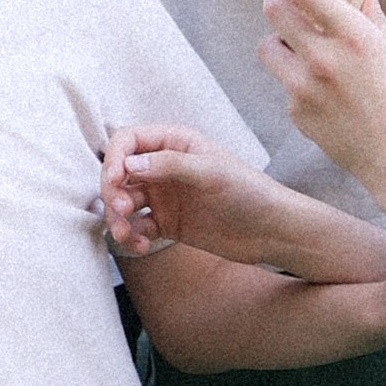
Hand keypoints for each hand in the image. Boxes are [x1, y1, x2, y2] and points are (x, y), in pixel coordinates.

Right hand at [102, 125, 275, 259]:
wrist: (272, 231)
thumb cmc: (250, 192)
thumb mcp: (212, 173)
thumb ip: (170, 165)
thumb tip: (128, 164)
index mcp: (176, 143)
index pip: (129, 140)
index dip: (115, 158)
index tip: (114, 180)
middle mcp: (165, 167)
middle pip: (119, 172)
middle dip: (113, 191)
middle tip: (122, 210)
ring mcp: (165, 195)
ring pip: (124, 201)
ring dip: (117, 217)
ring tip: (126, 234)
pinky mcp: (167, 223)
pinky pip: (136, 226)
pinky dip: (132, 236)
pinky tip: (142, 245)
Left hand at [258, 0, 385, 186]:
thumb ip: (372, 15)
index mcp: (354, 38)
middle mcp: (324, 60)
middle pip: (274, 11)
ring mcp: (304, 89)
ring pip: (267, 47)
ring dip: (278, 38)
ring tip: (296, 41)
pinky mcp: (296, 113)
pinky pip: (284, 84)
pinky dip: (296, 78)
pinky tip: (321, 88)